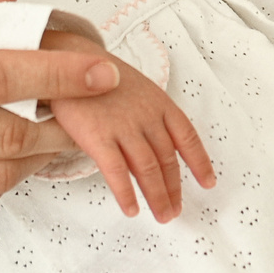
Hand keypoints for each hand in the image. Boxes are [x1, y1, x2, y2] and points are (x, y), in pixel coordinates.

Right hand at [39, 30, 212, 220]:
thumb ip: (148, 116)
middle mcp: (145, 114)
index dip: (199, 161)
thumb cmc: (97, 77)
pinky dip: (126, 193)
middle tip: (175, 210)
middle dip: (174, 188)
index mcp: (158, 101)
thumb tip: (157, 148)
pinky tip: (131, 209)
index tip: (207, 182)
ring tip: (162, 215)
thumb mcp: (134, 88)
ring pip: (147, 168)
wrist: (66, 57)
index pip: (186, 135)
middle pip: (167, 158)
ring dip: (157, 196)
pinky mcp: (97, 135)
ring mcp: (122, 125)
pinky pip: (116, 171)